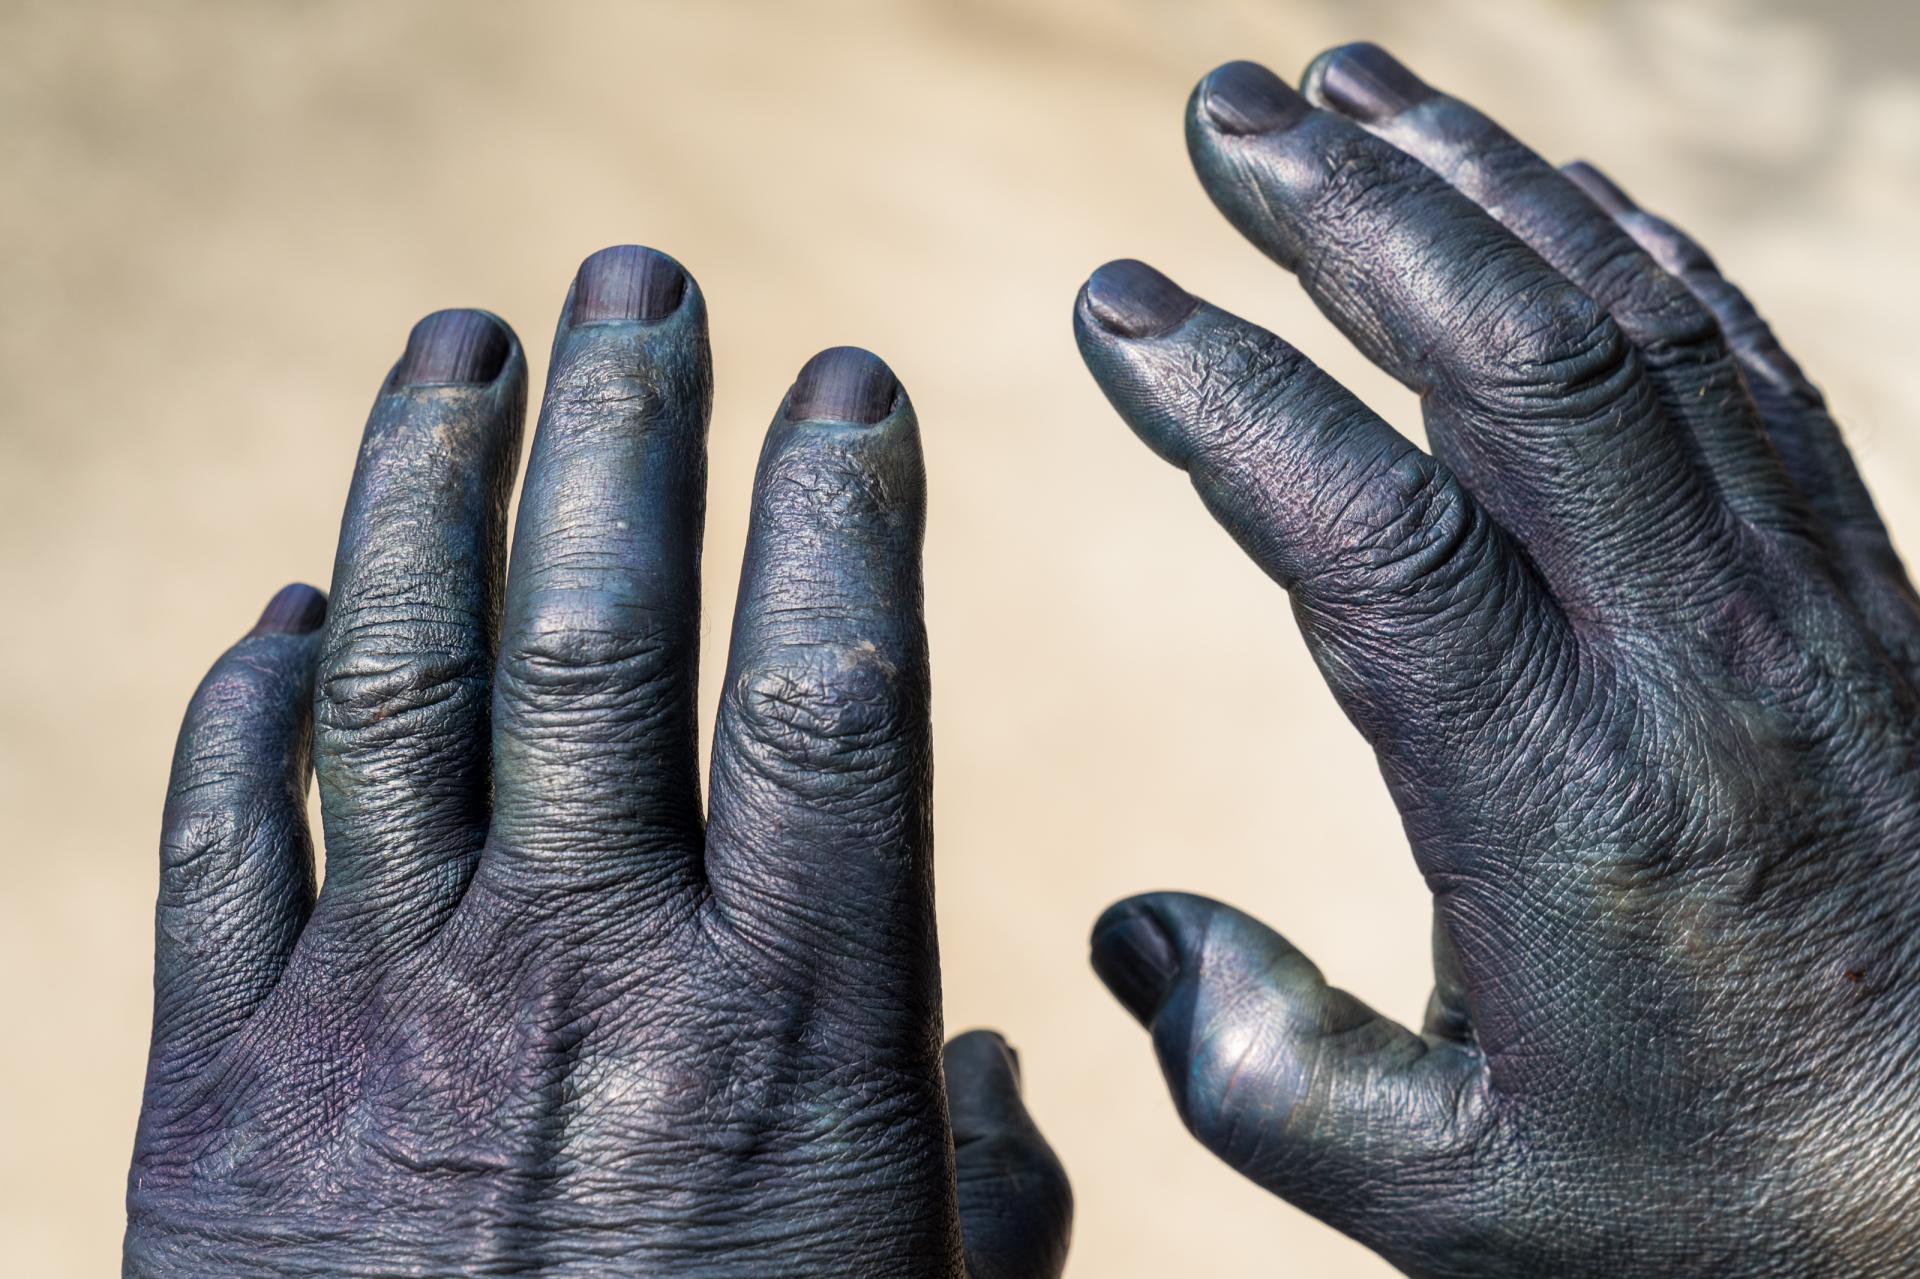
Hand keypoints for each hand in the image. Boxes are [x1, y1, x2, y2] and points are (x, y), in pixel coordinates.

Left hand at [126, 247, 1070, 1276]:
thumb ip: (983, 1192)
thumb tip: (993, 1072)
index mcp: (787, 1034)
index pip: (832, 693)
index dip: (837, 512)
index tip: (845, 382)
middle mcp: (585, 981)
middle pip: (598, 630)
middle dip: (621, 426)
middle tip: (637, 274)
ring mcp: (380, 1014)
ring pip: (396, 675)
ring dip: (426, 481)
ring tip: (462, 343)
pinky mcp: (214, 1085)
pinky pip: (221, 839)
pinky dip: (250, 703)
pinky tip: (291, 608)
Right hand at [1077, 45, 1919, 1276]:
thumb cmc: (1739, 1209)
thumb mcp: (1464, 1205)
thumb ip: (1267, 1074)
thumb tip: (1132, 937)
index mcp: (1566, 800)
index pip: (1373, 534)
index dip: (1232, 401)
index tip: (1117, 305)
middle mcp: (1690, 661)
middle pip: (1519, 363)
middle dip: (1356, 213)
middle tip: (1227, 111)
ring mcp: (1796, 606)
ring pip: (1637, 327)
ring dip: (1486, 187)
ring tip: (1358, 90)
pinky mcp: (1860, 594)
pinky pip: (1750, 372)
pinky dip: (1641, 254)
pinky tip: (1559, 191)